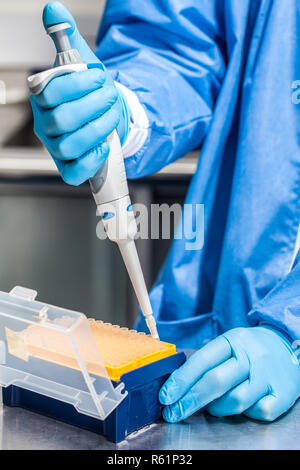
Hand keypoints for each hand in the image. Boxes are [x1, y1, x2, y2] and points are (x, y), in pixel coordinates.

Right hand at [30, 1, 129, 185]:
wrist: (105, 116)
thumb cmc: (90, 92)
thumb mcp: (82, 61)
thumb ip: (67, 36)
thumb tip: (53, 8)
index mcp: (42, 97)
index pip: (50, 91)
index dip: (80, 83)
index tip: (100, 76)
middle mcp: (45, 124)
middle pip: (62, 119)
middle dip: (95, 105)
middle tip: (110, 96)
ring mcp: (56, 147)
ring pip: (71, 144)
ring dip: (99, 128)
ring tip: (112, 116)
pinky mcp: (69, 166)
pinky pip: (74, 171)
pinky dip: (92, 159)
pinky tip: (104, 144)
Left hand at [159, 326, 299, 421]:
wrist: (289, 344)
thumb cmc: (251, 348)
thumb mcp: (230, 343)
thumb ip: (208, 361)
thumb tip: (178, 384)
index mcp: (234, 340)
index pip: (202, 360)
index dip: (181, 380)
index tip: (166, 396)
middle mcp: (252, 355)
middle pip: (216, 381)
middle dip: (190, 400)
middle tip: (174, 412)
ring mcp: (268, 375)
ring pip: (235, 400)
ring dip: (217, 408)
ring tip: (213, 407)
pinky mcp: (283, 393)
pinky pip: (259, 411)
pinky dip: (247, 413)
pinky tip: (242, 407)